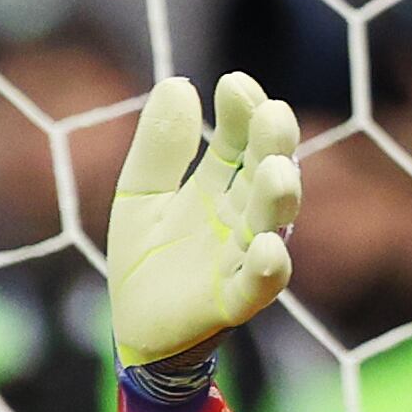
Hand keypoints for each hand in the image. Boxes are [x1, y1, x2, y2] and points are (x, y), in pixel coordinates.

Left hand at [106, 71, 301, 368]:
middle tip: (271, 114)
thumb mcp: (139, 193)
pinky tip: (267, 248)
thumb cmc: (146, 258)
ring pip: (271, 223)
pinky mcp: (232, 301)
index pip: (241, 138)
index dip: (242, 112)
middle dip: (272, 144)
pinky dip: (267, 268)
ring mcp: (241, 257)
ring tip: (275, 171)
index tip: (234, 85)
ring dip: (278, 197)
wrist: (133, 328)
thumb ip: (159, 146)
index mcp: (220, 184)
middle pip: (266, 173)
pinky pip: (258, 285)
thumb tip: (178, 83)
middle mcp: (241, 215)